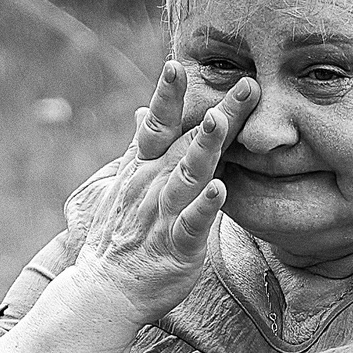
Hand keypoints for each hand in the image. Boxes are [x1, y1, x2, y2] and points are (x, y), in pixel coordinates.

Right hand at [63, 61, 253, 326]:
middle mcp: (152, 185)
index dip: (169, 94)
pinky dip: (204, 207)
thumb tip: (143, 113)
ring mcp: (163, 215)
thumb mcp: (121, 184)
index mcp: (144, 167)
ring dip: (206, 148)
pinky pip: (191, 224)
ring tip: (223, 122)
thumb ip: (140, 147)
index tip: (179, 63)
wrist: (103, 289)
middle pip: (188, 141)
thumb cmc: (118, 235)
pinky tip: (221, 189)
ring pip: (188, 176)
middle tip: (248, 83)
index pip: (159, 123)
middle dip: (218, 111)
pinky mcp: (177, 248)